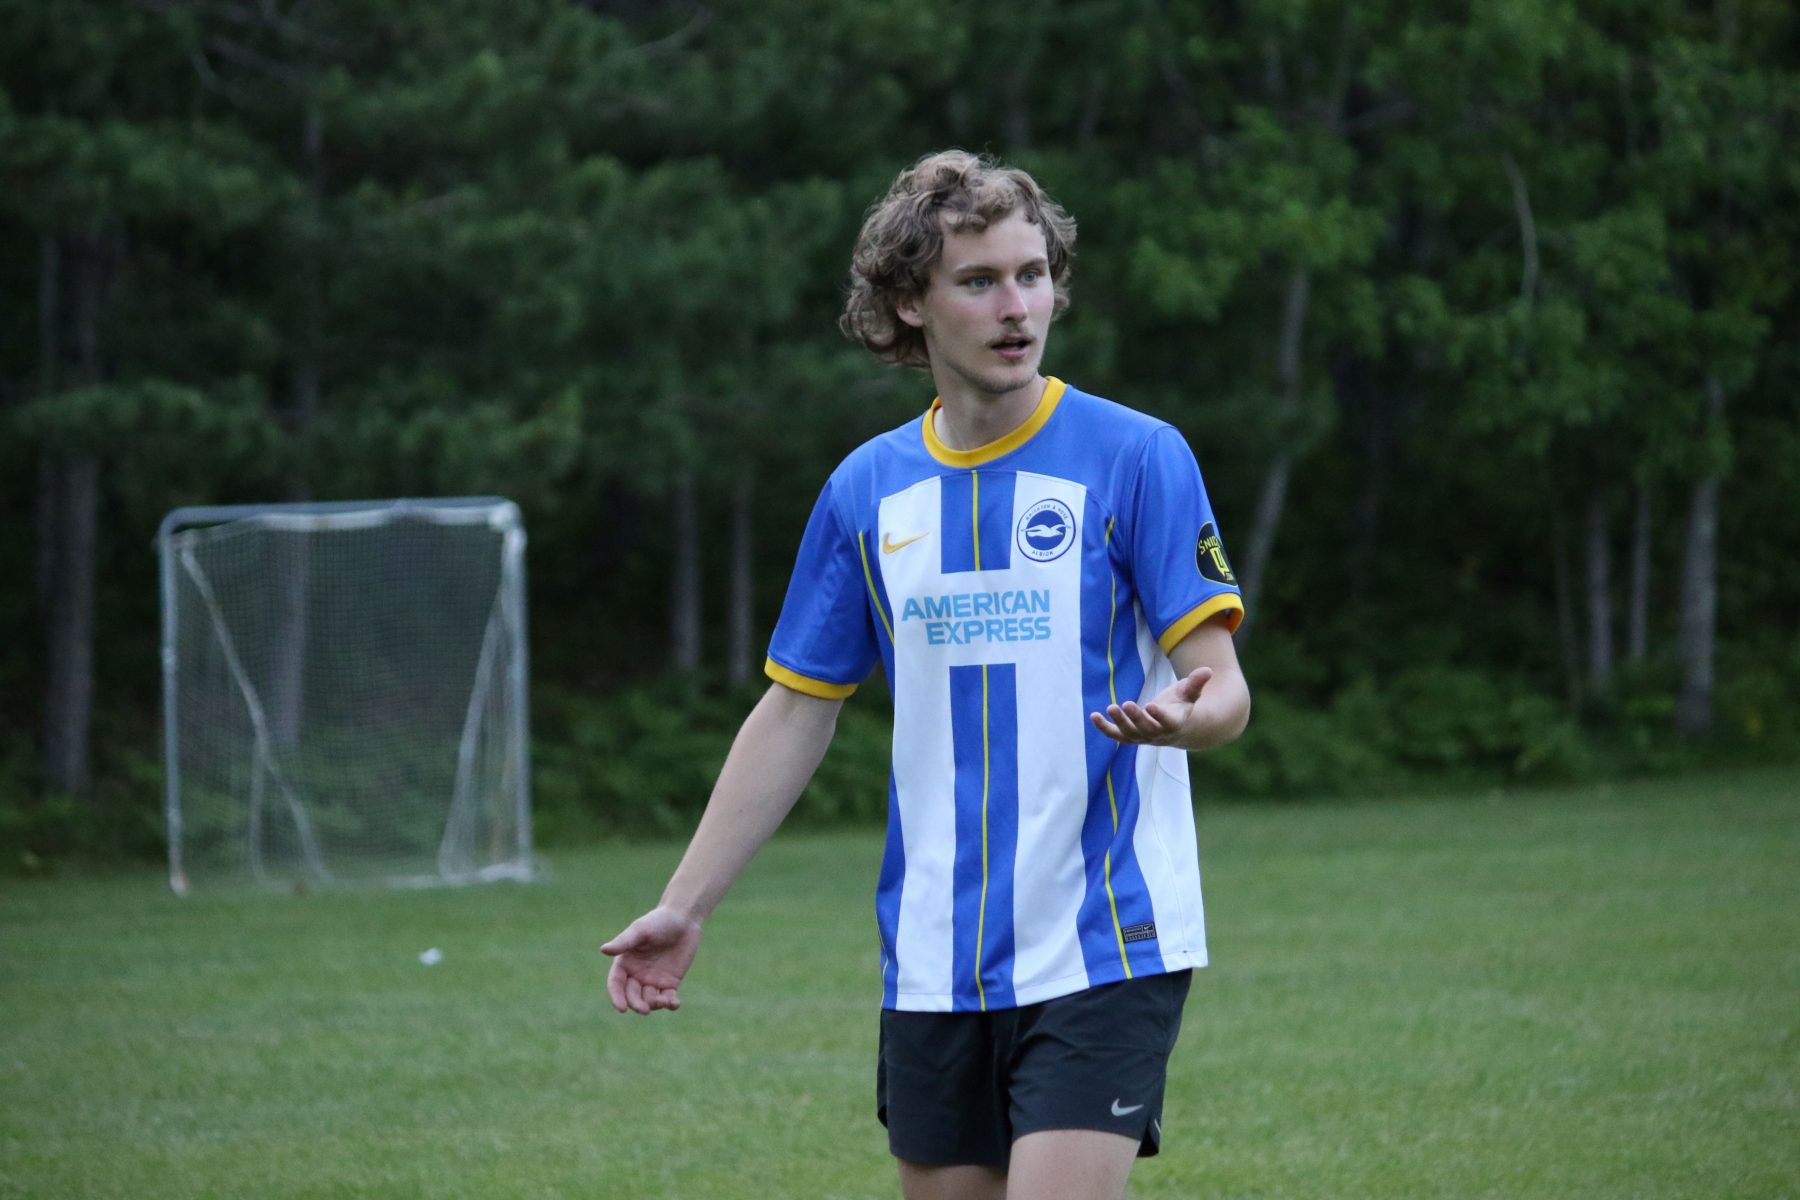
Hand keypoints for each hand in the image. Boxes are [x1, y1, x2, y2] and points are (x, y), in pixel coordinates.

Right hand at [601, 906, 702, 1014]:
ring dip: (654, 1005)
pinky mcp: (670, 983)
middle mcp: (637, 974)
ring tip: (664, 1001)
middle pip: (632, 996)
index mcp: (625, 963)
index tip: (621, 1008)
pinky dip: (671, 1004)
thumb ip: (623, 942)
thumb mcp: (640, 930)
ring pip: (650, 1000)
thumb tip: (603, 949)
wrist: (683, 918)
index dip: (617, 997)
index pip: (616, 984)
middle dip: (636, 1004)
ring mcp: (653, 980)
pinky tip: (674, 1003)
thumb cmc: (658, 921)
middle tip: (644, 1009)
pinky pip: (668, 998)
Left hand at [1089, 666, 1213, 746]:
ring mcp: (1143, 737)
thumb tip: (1208, 670)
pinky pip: (1116, 735)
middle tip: (1125, 704)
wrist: (1176, 726)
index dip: (1160, 716)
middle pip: (1146, 729)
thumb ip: (1196, 683)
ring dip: (1119, 723)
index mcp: (1175, 723)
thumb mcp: (1190, 693)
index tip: (1152, 705)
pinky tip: (1093, 716)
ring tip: (1111, 708)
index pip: (1168, 723)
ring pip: (1130, 734)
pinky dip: (1104, 728)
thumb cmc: (1183, 705)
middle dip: (1136, 718)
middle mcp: (1158, 734)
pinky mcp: (1130, 736)